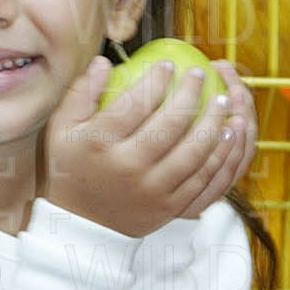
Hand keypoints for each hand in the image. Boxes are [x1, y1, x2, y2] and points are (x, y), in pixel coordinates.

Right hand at [41, 54, 246, 239]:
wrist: (81, 227)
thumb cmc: (70, 169)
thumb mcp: (61, 130)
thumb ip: (80, 93)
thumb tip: (104, 61)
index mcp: (99, 144)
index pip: (135, 103)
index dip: (157, 80)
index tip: (169, 65)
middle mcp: (127, 167)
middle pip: (169, 125)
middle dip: (190, 94)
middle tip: (200, 76)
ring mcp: (151, 190)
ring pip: (193, 152)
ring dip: (213, 123)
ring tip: (222, 102)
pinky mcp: (169, 208)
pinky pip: (201, 179)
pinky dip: (219, 155)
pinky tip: (227, 135)